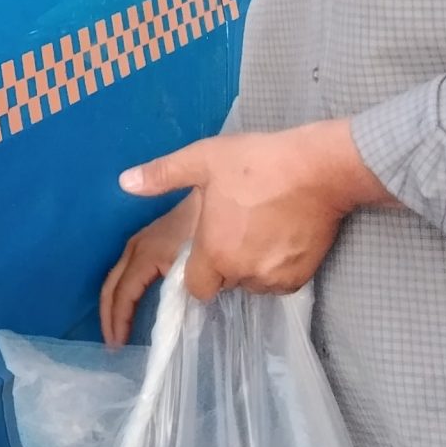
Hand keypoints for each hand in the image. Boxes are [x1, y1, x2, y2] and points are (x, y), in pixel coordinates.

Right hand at [100, 191, 198, 345]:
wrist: (226, 187)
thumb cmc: (213, 217)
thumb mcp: (203, 249)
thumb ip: (193, 281)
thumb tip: (188, 302)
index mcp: (149, 250)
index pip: (125, 288)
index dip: (118, 316)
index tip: (117, 343)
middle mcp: (144, 245)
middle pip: (115, 282)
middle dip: (110, 312)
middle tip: (113, 341)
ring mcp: (151, 241)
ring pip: (123, 274)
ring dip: (117, 301)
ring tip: (119, 328)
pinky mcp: (162, 241)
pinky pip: (136, 267)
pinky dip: (130, 288)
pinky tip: (138, 302)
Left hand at [115, 121, 391, 309]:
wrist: (321, 169)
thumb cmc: (258, 162)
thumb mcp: (204, 160)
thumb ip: (163, 175)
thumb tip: (124, 182)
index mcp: (214, 252)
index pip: (196, 286)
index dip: (198, 268)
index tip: (210, 243)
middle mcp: (242, 273)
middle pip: (225, 282)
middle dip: (227, 263)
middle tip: (240, 226)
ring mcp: (274, 278)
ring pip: (253, 282)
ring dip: (252, 265)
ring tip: (263, 227)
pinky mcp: (301, 278)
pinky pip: (280, 282)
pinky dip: (278, 266)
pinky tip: (283, 235)